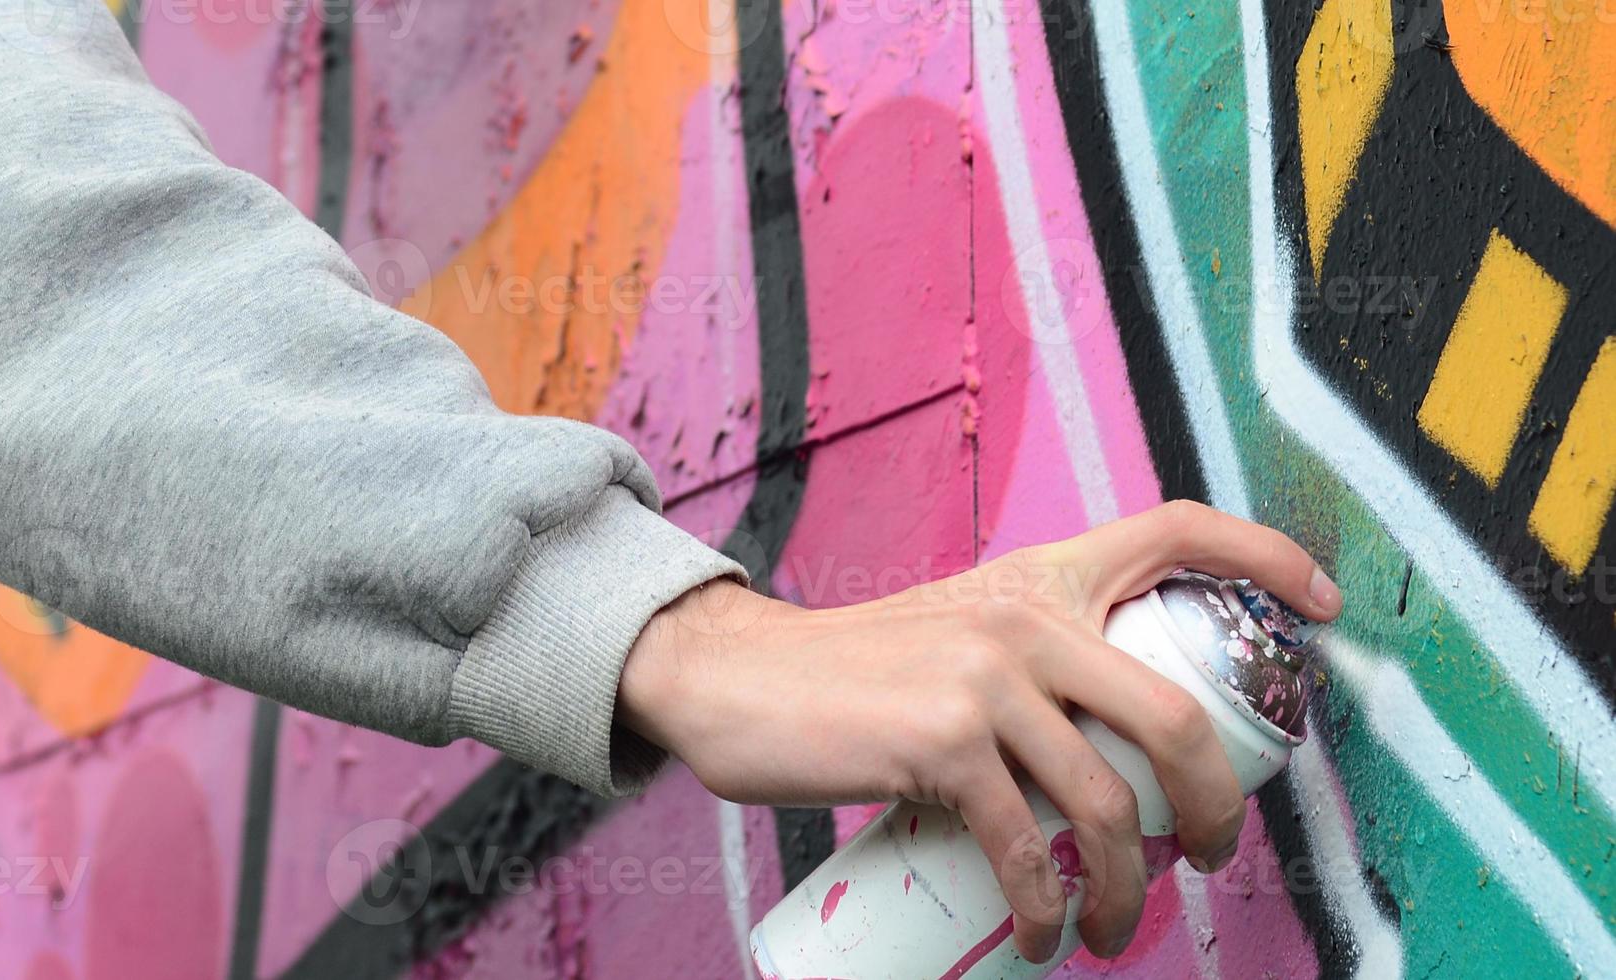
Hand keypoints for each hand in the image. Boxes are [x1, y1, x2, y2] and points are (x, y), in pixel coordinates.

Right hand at [617, 501, 1341, 961]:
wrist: (736, 680)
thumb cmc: (850, 678)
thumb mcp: (955, 636)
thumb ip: (1029, 663)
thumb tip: (1112, 757)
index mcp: (1039, 579)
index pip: (1174, 529)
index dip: (1266, 557)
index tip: (1320, 608)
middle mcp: (1023, 616)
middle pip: (1174, 714)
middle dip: (1216, 809)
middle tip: (1211, 858)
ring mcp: (984, 679)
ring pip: (1105, 804)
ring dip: (1126, 890)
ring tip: (1116, 929)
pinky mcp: (940, 743)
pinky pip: (1023, 847)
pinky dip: (1046, 909)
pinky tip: (1044, 936)